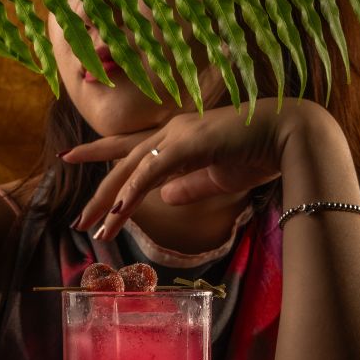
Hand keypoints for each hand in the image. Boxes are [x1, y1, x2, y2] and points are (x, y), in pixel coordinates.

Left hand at [63, 98, 327, 238]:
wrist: (289, 134)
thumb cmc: (257, 152)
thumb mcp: (215, 178)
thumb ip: (189, 187)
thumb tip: (165, 199)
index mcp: (175, 138)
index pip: (128, 146)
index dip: (97, 152)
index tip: (70, 157)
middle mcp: (169, 132)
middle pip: (121, 163)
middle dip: (98, 193)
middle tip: (78, 219)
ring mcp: (177, 135)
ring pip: (131, 170)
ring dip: (110, 202)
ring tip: (92, 227)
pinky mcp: (187, 143)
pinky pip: (151, 171)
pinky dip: (132, 192)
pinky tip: (118, 213)